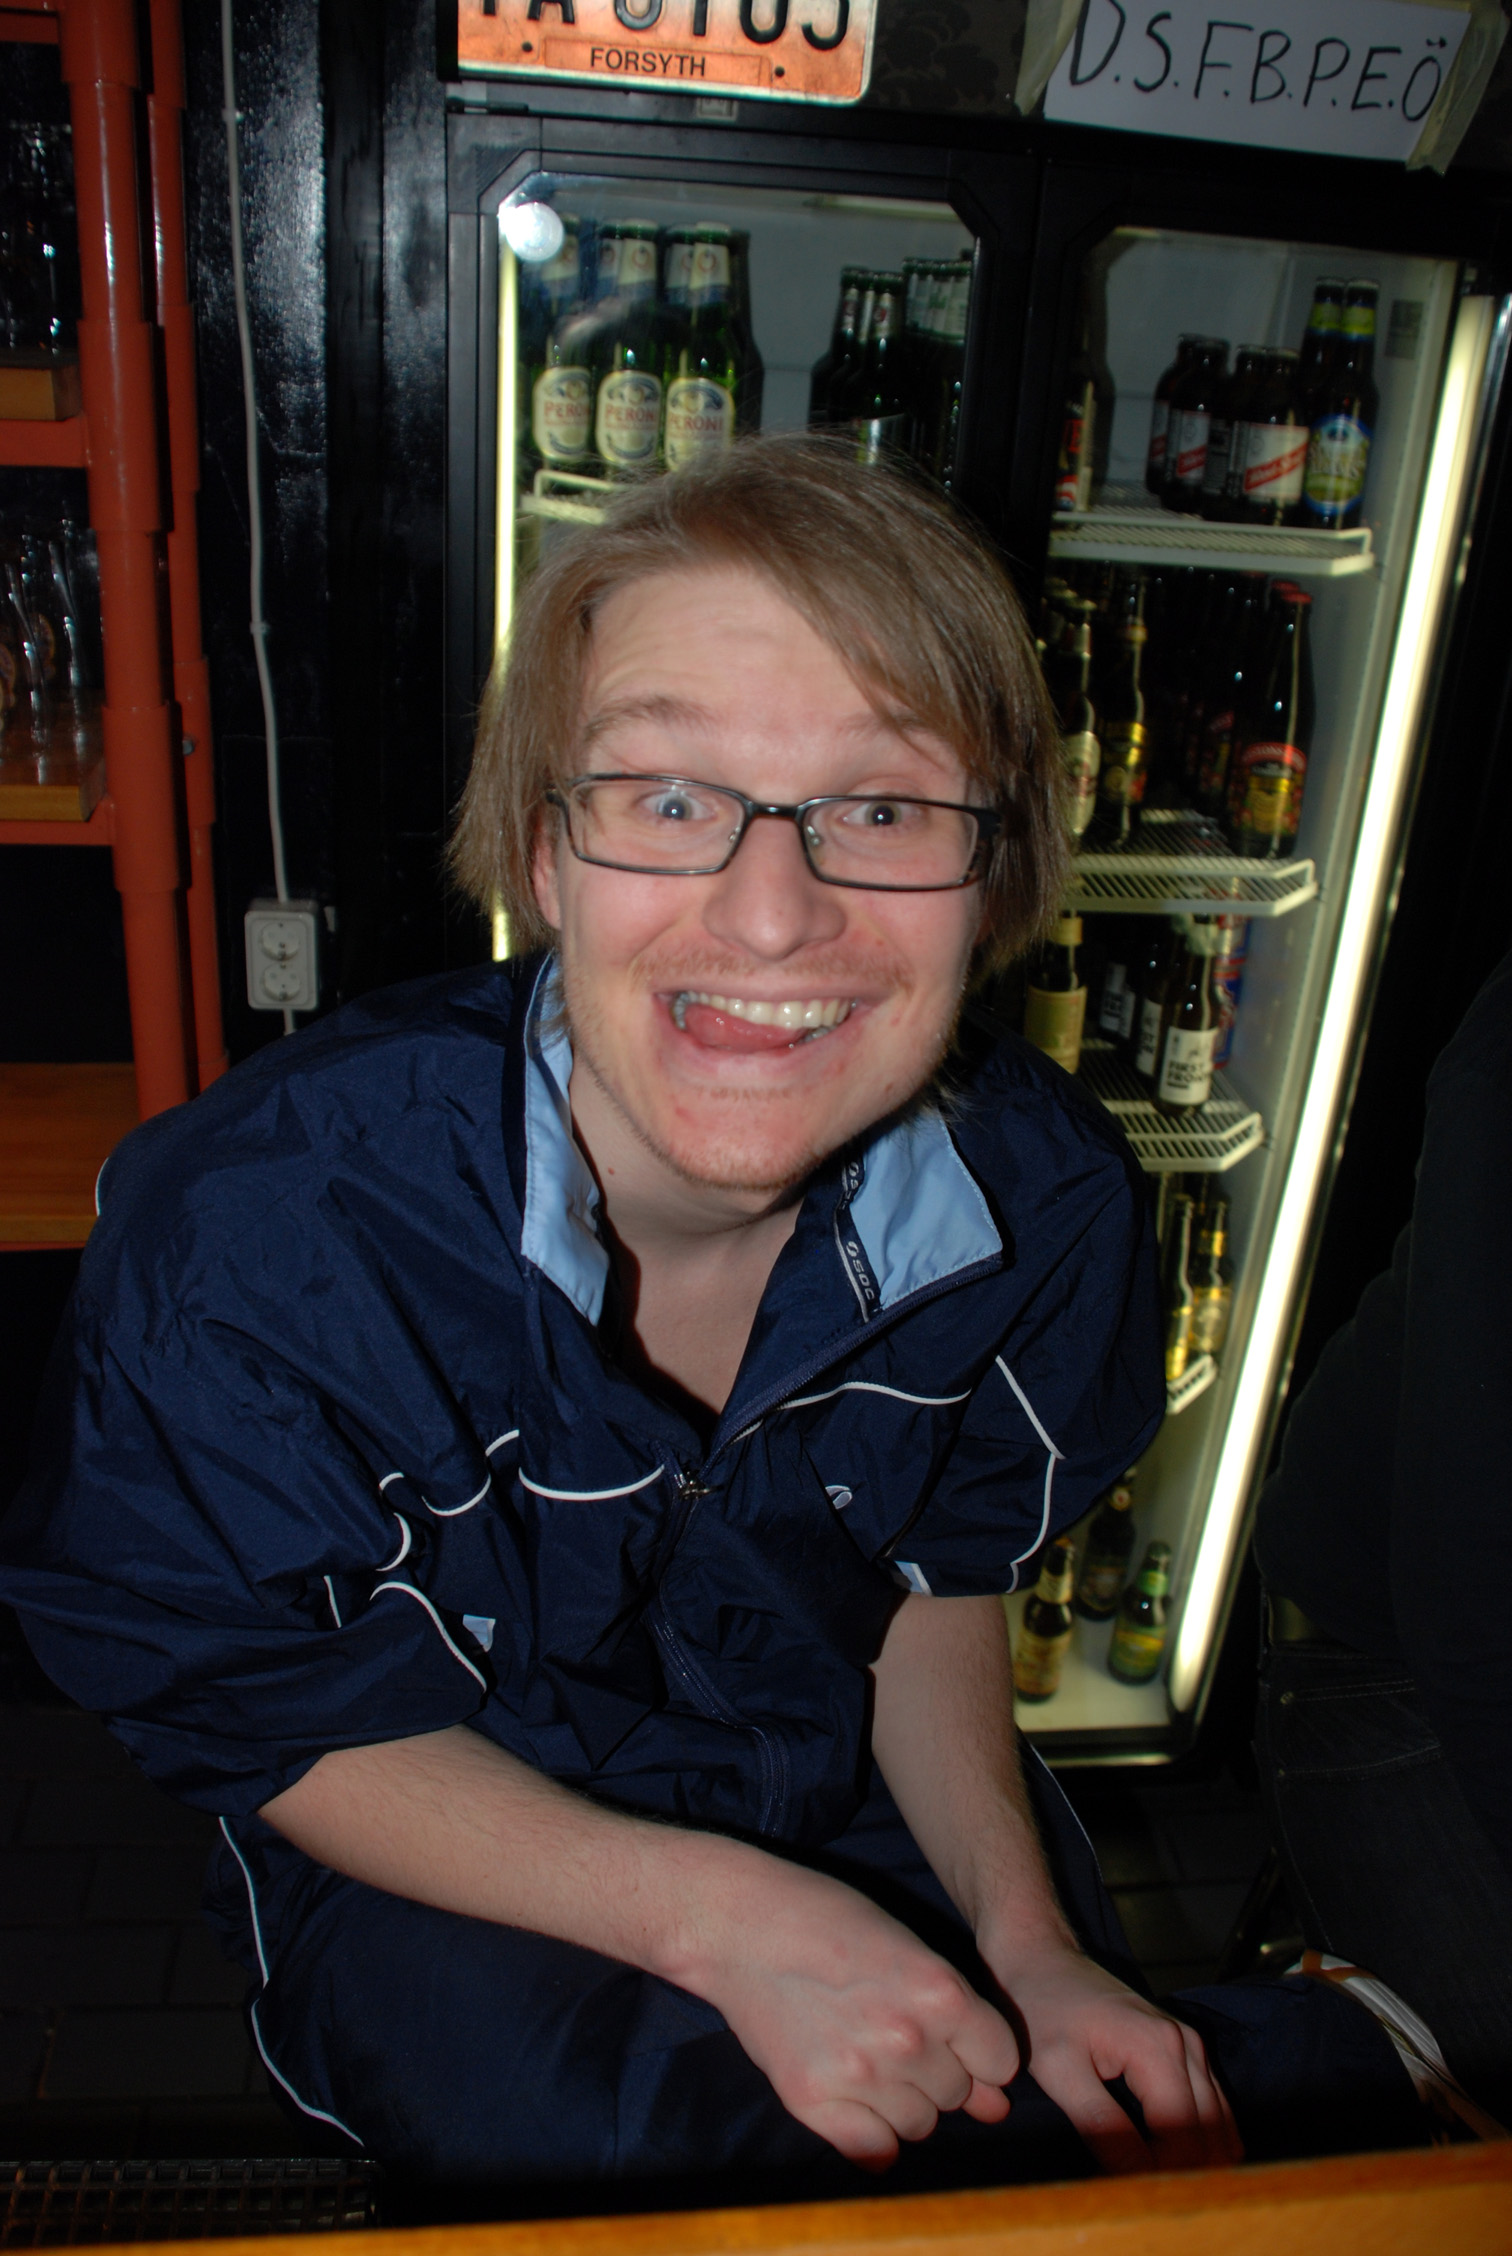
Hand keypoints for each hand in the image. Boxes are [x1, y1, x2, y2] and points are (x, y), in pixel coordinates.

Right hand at [690, 1859, 1019, 2168]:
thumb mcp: (907, 1950)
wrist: (740, 1924)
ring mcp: (859, 2074)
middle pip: (957, 2094)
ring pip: (919, 2125)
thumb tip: (997, 2109)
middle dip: (936, 2072)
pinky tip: (848, 2093)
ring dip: (902, 2101)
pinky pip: (873, 2150)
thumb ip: (958, 2026)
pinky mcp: (812, 2100)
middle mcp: (908, 2039)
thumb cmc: (829, 1921)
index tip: (948, 2032)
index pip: (1001, 2061)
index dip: (977, 2049)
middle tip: (888, 2030)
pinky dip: (869, 2133)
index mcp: (940, 1991)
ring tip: (863, 2053)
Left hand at [982, 1937, 1242, 2173]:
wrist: (1041, 1958)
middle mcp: (1187, 2046)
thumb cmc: (1042, 2009)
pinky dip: (1200, 2139)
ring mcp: (1191, 2046)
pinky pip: (1211, 2107)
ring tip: (1157, 2184)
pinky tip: (1171, 2161)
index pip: (1183, 2138)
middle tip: (1146, 2197)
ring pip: (1219, 2125)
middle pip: (1210, 2136)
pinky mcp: (1185, 2051)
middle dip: (1185, 2174)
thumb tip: (1135, 2179)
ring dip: (1197, 2161)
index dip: (1164, 2177)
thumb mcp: (1058, 2069)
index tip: (1133, 2197)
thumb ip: (1100, 2124)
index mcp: (1159, 2050)